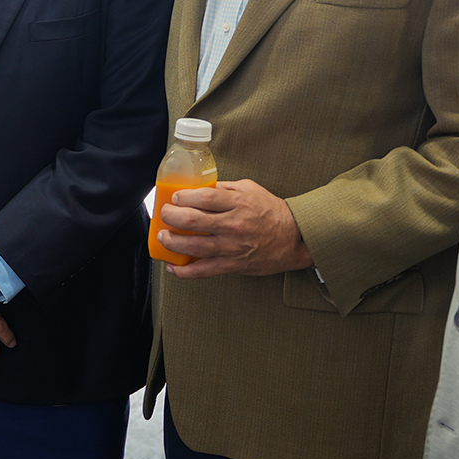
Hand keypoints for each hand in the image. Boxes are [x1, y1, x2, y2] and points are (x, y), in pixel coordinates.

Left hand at [157, 178, 314, 278]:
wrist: (294, 238)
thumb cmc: (272, 212)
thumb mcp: (250, 189)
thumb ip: (225, 188)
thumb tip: (199, 187)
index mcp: (238, 203)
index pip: (204, 198)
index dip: (183, 197)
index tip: (175, 198)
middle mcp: (233, 225)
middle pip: (192, 221)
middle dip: (171, 217)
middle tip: (165, 215)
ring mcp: (232, 247)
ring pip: (194, 247)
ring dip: (172, 242)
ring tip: (164, 237)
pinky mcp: (233, 265)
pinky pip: (204, 270)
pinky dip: (185, 271)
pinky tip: (173, 267)